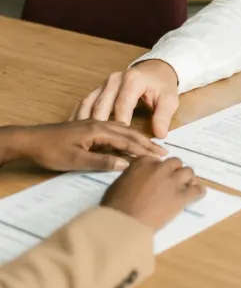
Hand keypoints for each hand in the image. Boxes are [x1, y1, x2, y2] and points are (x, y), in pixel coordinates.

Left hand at [12, 120, 166, 171]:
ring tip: (150, 147)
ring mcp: (94, 124)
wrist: (31, 140)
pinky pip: (114, 130)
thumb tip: (124, 164)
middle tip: (162, 152)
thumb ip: (101, 161)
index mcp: (99, 130)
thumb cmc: (51, 151)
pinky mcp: (89, 128)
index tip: (160, 156)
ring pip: (122, 130)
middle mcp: (100, 124)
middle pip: (129, 133)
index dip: (145, 149)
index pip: (128, 140)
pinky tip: (127, 141)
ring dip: (137, 139)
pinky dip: (126, 136)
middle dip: (146, 143)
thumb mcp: (75, 160)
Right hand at [72, 60, 179, 137]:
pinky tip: (78, 134)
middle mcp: (114, 80)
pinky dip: (80, 118)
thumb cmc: (161, 85)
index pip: (122, 105)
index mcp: (132, 80)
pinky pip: (85, 104)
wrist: (155, 70)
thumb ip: (163, 116)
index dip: (120, 125)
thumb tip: (159, 135)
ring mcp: (104, 84)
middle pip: (101, 106)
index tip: (119, 144)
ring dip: (85, 124)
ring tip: (85, 145)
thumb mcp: (169, 99)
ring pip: (89, 105)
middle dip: (100, 128)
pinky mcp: (98, 89)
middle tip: (99, 149)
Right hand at [101, 156, 205, 230]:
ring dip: (187, 179)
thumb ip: (133, 175)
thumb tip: (139, 178)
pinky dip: (198, 192)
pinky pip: (196, 190)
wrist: (123, 224)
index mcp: (144, 163)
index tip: (158, 176)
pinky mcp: (181, 196)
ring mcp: (173, 181)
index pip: (157, 160)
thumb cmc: (115, 207)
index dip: (159, 169)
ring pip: (188, 172)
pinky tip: (198, 194)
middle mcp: (161, 168)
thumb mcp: (120, 183)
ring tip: (186, 187)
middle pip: (175, 163)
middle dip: (174, 171)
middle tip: (172, 182)